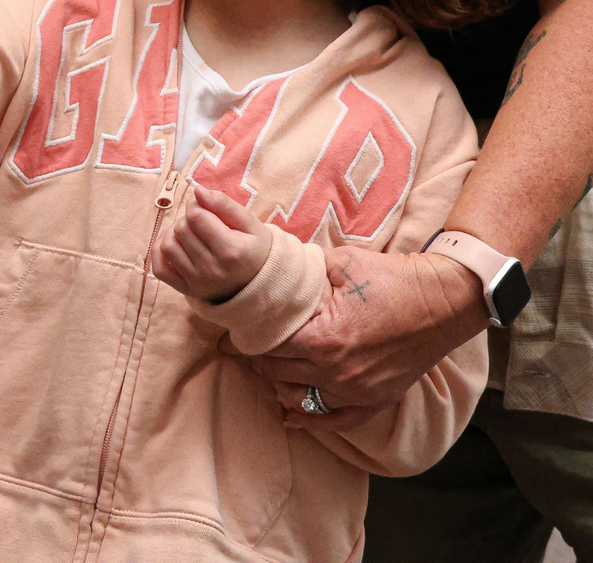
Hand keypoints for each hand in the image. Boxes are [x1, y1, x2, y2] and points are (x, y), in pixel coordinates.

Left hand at [152, 185, 272, 300]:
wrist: (258, 283)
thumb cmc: (255, 248)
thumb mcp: (250, 223)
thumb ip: (225, 204)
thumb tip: (198, 191)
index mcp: (231, 250)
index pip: (196, 216)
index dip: (197, 204)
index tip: (206, 207)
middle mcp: (212, 269)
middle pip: (181, 229)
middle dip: (188, 218)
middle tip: (201, 220)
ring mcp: (197, 282)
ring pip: (167, 245)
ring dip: (174, 232)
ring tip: (189, 232)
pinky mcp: (186, 289)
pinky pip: (159, 268)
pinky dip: (160, 252)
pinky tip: (174, 243)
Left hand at [223, 244, 486, 430]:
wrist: (442, 300)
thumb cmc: (392, 277)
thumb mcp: (340, 261)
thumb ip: (305, 273)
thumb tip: (276, 271)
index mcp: (322, 336)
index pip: (266, 344)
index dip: (249, 333)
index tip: (240, 325)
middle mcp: (334, 371)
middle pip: (276, 372)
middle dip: (258, 357)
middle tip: (247, 344)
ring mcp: (355, 390)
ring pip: (298, 396)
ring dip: (279, 382)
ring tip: (266, 367)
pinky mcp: (374, 400)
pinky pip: (334, 420)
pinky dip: (310, 420)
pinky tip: (290, 415)